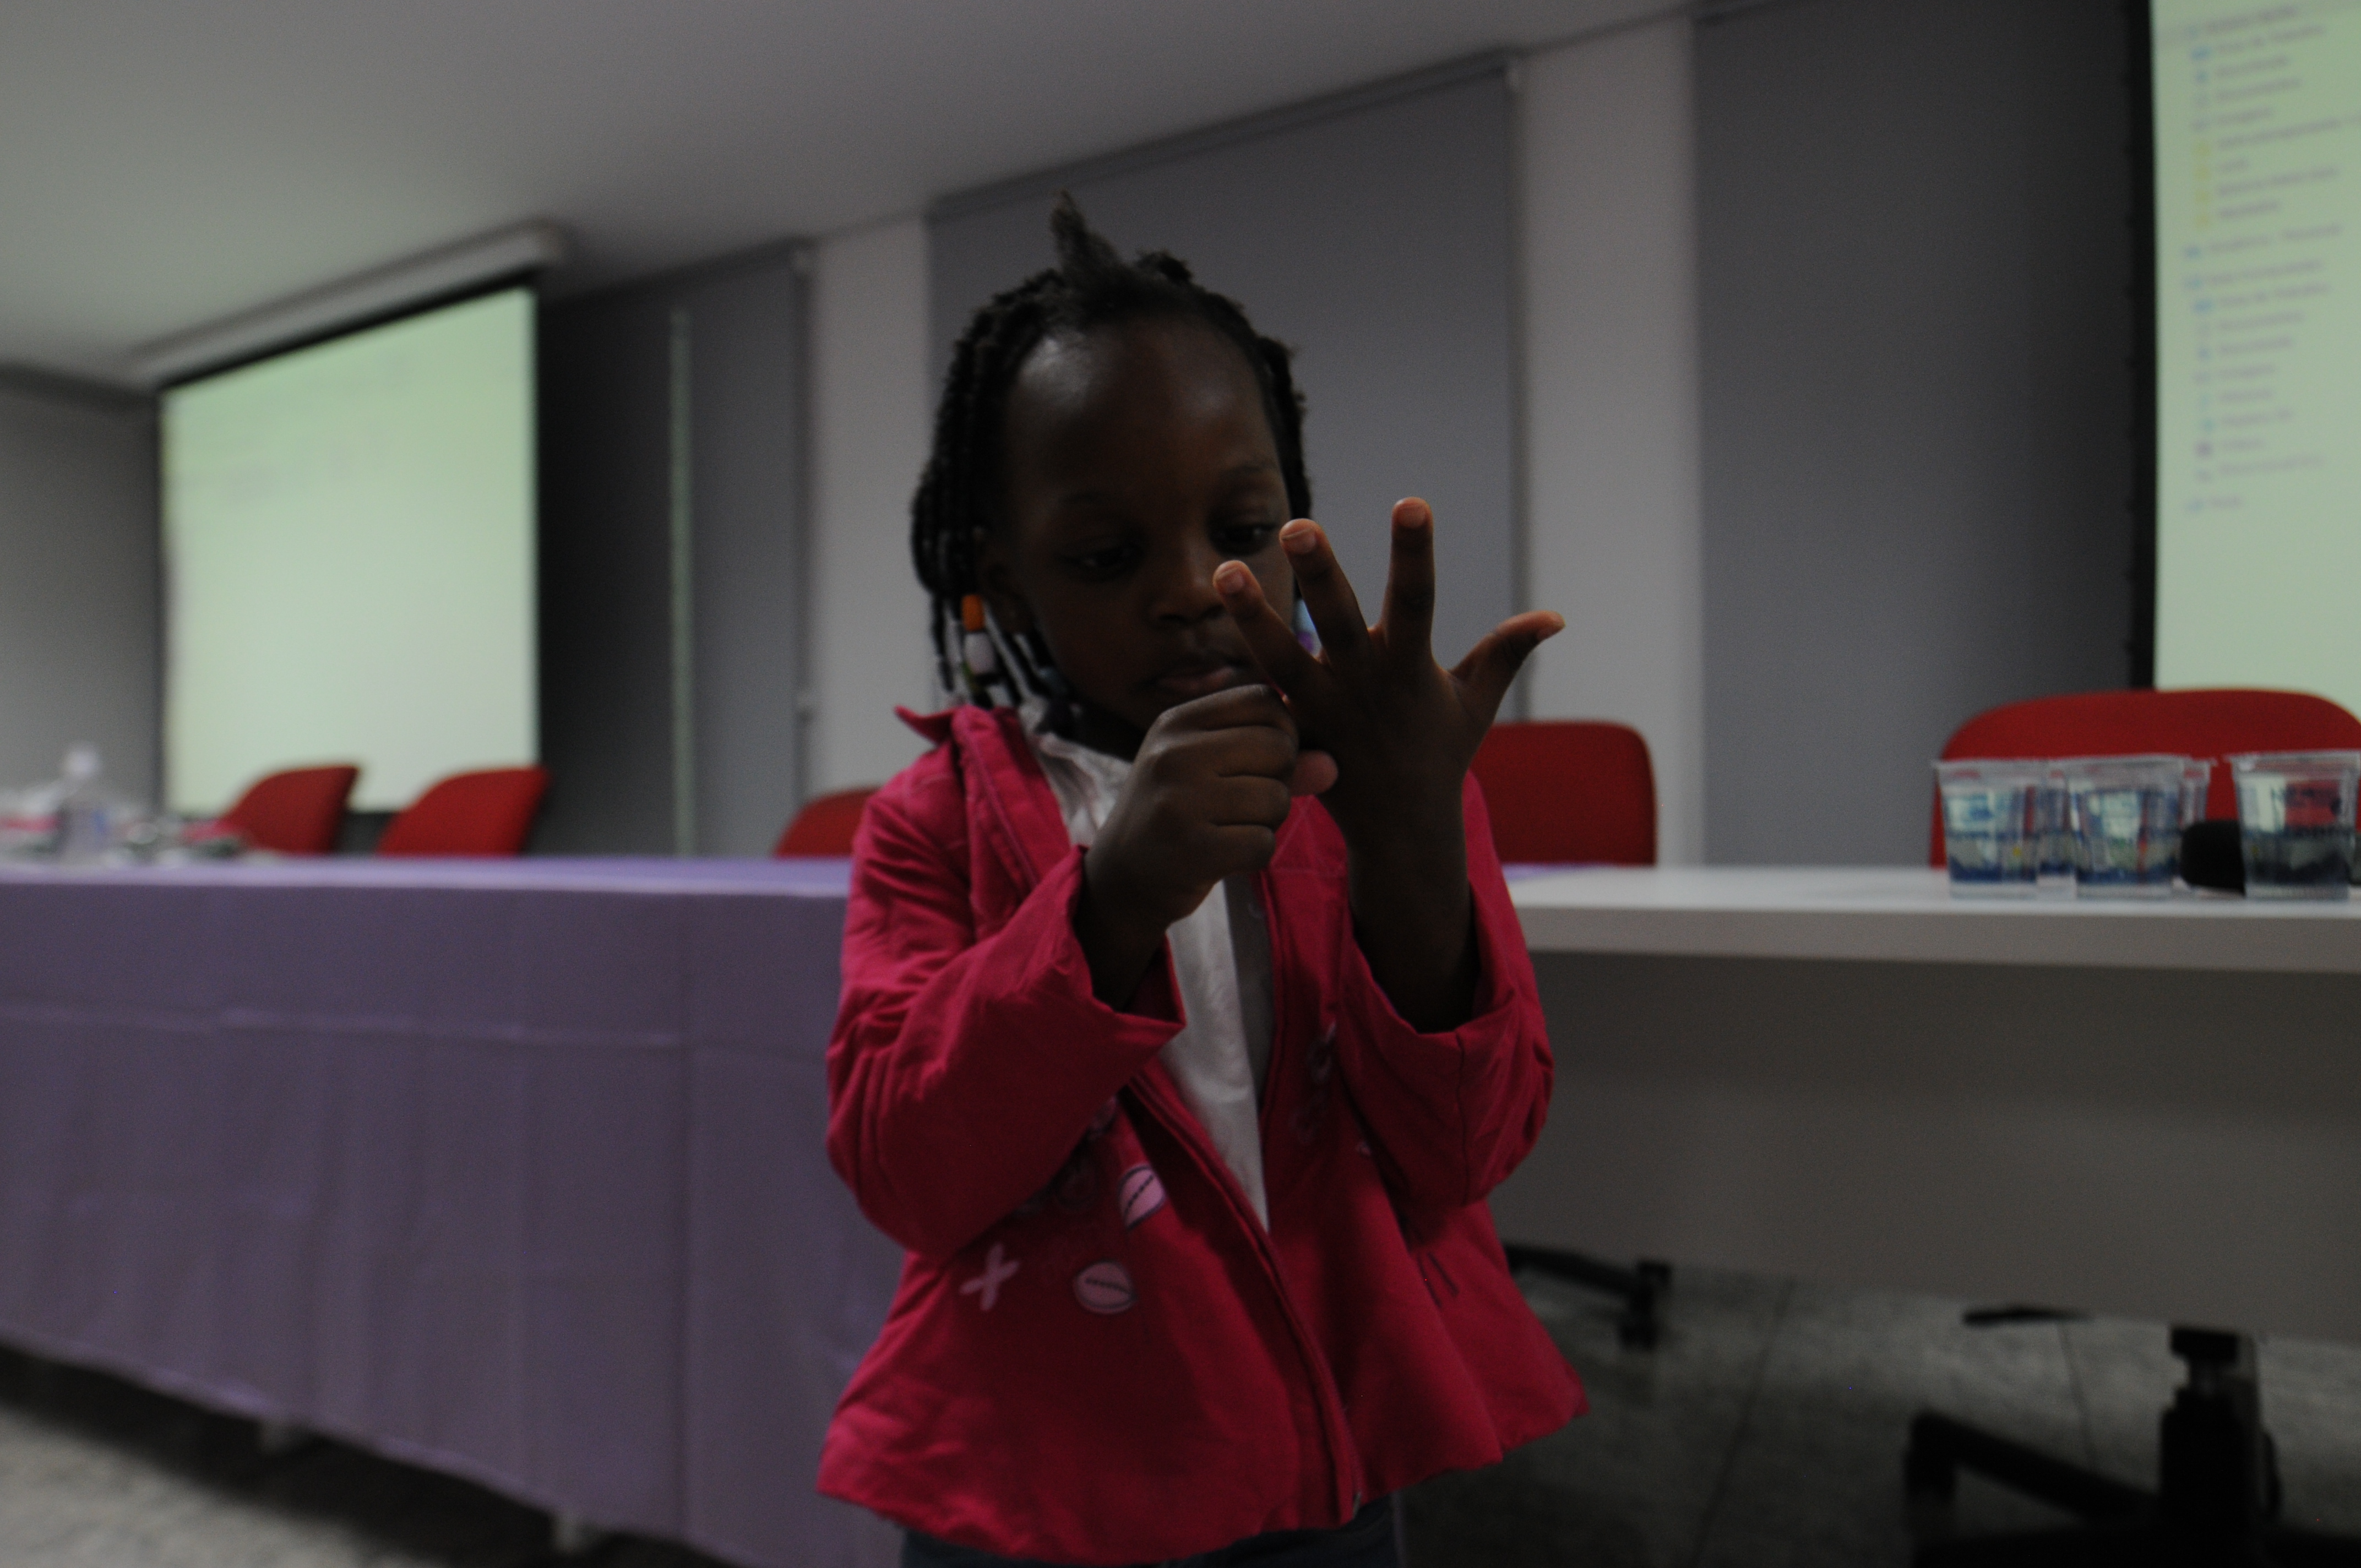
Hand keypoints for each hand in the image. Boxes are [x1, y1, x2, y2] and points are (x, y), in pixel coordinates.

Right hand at [1074, 685, 1332, 1006]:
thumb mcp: (1214, 772)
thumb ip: (1277, 762)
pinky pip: (1263, 843)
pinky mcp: (1190, 849)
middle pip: (1278, 747)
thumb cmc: (1179, 814)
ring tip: (1231, 828)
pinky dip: (1255, 854)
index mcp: (1177, 722)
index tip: (1263, 761)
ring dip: (1268, 822)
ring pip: (1276, 798)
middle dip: (1278, 779)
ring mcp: (1179, 800)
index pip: (1264, 700)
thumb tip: (1333, 765)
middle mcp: (1173, 753)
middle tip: (1245, 803)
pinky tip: (1225, 856)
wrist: (1121, 878)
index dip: (1282, 732)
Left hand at [1212, 497, 1562, 1028]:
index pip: (1418, 598)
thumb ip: (1505, 653)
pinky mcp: (1292, 731)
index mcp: (1410, 668)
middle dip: (1320, 574)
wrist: (1399, 827)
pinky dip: (1230, 671)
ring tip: (1221, 572)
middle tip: (1297, 526)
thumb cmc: (1439, 753)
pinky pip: (1257, 698)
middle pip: (1339, 622)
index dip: (1415, 551)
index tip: (1411, 502)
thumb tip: (1556, 616)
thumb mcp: (1475, 703)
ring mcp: (1322, 709)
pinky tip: (1202, 631)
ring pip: (1281, 658)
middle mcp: (1363, 683)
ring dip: (1252, 617)